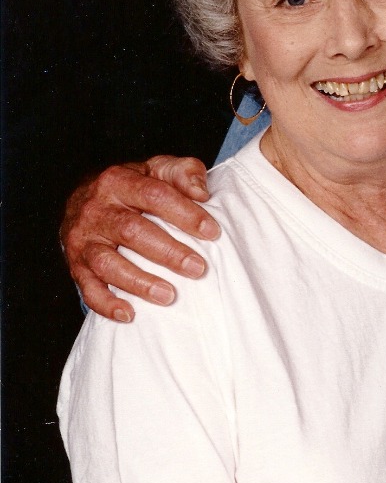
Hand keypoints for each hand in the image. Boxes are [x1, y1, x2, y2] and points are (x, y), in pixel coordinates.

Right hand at [61, 156, 219, 322]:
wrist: (84, 198)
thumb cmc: (132, 185)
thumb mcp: (157, 168)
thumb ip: (184, 172)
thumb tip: (202, 194)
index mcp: (118, 180)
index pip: (155, 195)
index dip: (185, 214)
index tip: (212, 232)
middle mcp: (96, 209)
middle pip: (132, 231)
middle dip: (168, 252)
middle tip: (197, 268)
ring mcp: (83, 239)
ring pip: (108, 263)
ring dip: (139, 282)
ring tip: (169, 295)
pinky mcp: (75, 265)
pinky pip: (87, 288)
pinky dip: (106, 303)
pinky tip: (129, 314)